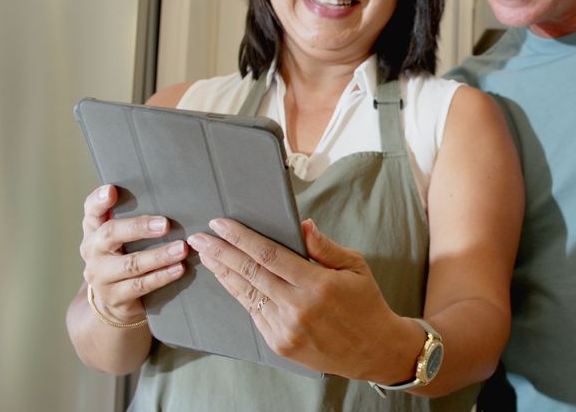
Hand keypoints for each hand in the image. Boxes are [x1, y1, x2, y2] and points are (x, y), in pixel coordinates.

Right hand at [79, 185, 188, 322]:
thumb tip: (171, 199)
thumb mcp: (122, 239)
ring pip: (130, 264)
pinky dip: (161, 276)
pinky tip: (178, 269)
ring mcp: (101, 276)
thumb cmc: (124, 258)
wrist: (112, 302)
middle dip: (138, 227)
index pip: (91, 212)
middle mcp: (92, 251)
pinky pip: (140, 286)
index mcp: (94, 232)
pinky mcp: (114, 297)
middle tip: (165, 224)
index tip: (112, 190)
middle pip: (110, 234)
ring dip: (158, 256)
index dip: (99, 201)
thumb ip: (134, 220)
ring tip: (181, 249)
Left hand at [187, 218, 411, 379]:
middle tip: (200, 238)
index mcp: (318, 284)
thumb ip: (325, 247)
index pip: (269, 254)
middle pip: (249, 273)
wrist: (375, 350)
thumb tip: (302, 225)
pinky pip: (255, 313)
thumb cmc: (367, 304)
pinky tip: (230, 281)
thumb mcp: (356, 267)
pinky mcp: (280, 344)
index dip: (240, 237)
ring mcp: (286, 329)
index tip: (221, 224)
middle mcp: (298, 308)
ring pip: (246, 294)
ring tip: (207, 256)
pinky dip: (240, 295)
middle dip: (221, 253)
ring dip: (223, 273)